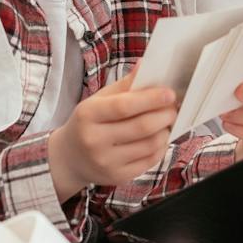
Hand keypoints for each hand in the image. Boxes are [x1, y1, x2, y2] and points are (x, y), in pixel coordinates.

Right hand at [48, 71, 178, 201]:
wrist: (69, 158)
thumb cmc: (88, 122)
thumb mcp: (98, 100)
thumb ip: (124, 85)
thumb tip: (145, 65)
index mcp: (88, 115)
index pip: (123, 106)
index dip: (150, 99)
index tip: (170, 93)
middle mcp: (95, 140)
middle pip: (141, 127)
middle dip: (164, 115)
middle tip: (174, 107)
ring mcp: (106, 162)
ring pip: (149, 145)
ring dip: (165, 131)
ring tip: (167, 121)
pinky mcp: (117, 177)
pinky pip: (149, 161)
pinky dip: (160, 147)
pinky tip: (160, 137)